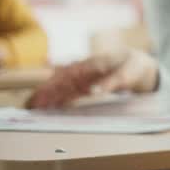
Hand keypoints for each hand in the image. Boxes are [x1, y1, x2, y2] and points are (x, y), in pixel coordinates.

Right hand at [27, 47, 158, 108]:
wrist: (139, 62)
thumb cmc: (133, 65)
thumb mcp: (128, 72)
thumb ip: (112, 81)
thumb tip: (94, 91)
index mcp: (92, 64)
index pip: (67, 75)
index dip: (53, 85)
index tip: (42, 96)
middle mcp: (85, 69)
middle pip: (60, 81)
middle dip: (45, 92)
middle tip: (30, 105)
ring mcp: (84, 76)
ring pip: (62, 86)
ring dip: (48, 96)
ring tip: (32, 107)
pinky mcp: (87, 83)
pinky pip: (70, 91)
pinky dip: (59, 98)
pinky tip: (49, 106)